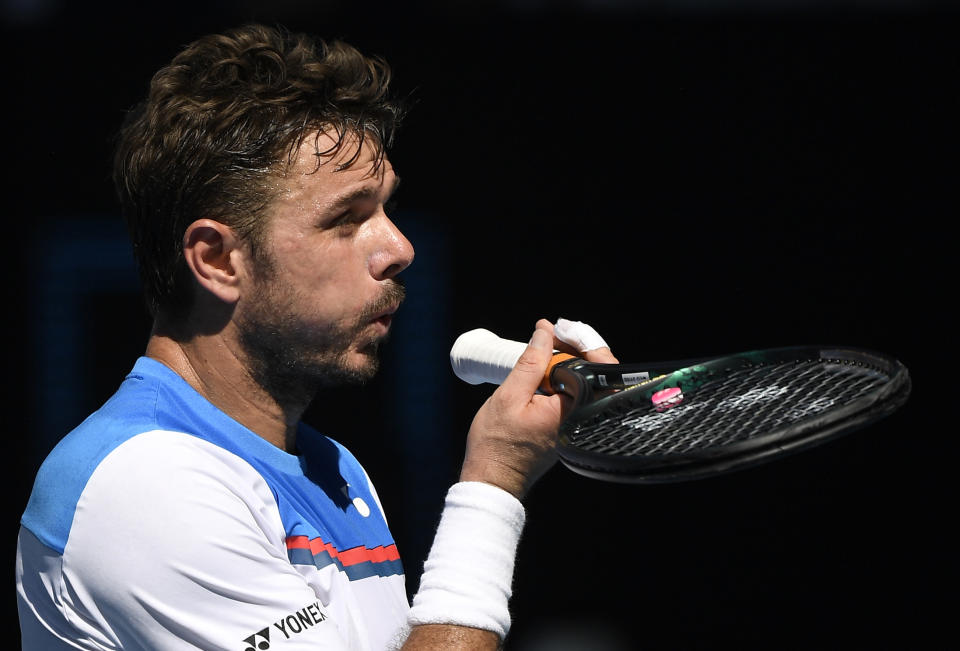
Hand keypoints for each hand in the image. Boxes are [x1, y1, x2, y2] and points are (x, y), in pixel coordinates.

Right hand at [459, 319, 617, 498]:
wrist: (491, 480)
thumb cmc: (496, 444)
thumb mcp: (509, 396)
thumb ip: (531, 363)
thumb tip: (544, 334)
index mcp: (573, 410)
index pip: (596, 368)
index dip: (581, 342)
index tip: (558, 328)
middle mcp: (580, 418)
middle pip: (593, 372)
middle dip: (575, 345)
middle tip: (550, 331)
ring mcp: (575, 423)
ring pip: (582, 381)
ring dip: (566, 358)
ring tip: (544, 342)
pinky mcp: (566, 425)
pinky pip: (572, 393)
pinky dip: (560, 375)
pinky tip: (543, 365)